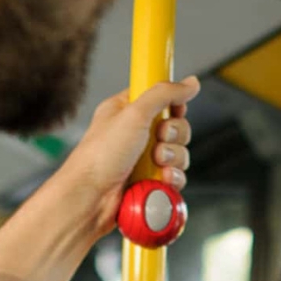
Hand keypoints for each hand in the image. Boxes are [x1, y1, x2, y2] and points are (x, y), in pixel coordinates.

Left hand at [51, 76, 199, 241]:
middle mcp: (135, 135)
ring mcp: (142, 160)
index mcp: (125, 111)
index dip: (172, 105)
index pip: (160, 99)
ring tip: (156, 163)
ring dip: (172, 158)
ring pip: (178, 154)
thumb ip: (164, 94)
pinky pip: (174, 177)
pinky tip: (161, 179)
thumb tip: (190, 83)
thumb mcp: (134, 113)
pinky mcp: (148, 182)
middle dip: (173, 136)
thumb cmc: (100, 156)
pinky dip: (172, 179)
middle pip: (175, 128)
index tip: (173, 110)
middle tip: (158, 139)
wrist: (91, 197)